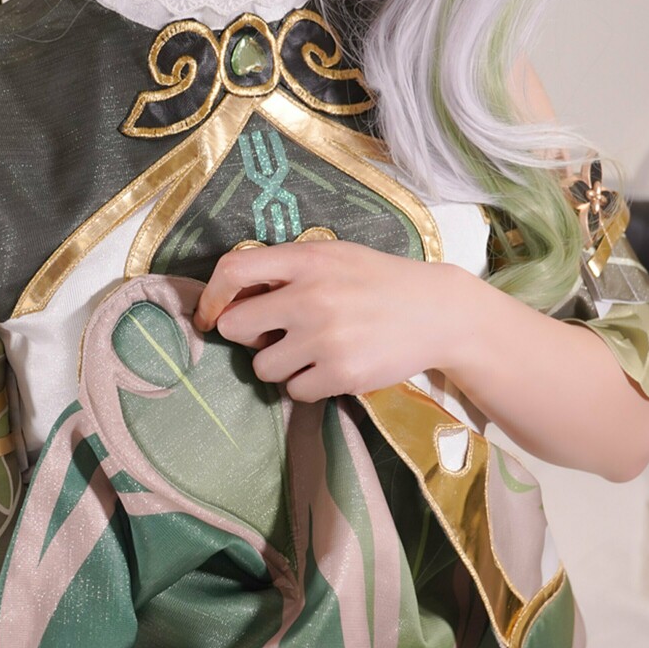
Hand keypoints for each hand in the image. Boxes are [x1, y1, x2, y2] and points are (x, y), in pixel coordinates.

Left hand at [193, 239, 473, 400]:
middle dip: (248, 336)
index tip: (211, 314)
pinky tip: (332, 367)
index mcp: (306, 259)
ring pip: (262, 367)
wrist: (437, 312)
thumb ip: (287, 269)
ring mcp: (325, 338)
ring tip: (312, 351)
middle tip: (275, 334)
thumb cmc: (377, 282)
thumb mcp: (333, 256)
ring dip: (280, 364)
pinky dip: (307, 385)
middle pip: (235, 327)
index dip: (211, 297)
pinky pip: (295, 391)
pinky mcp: (341, 374)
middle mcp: (310, 297)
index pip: (233, 271)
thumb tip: (230, 296)